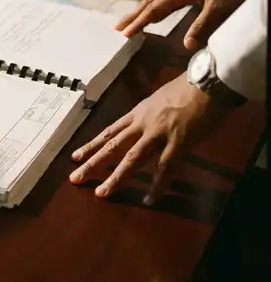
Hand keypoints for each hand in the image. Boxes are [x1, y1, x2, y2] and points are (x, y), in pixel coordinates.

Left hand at [69, 73, 223, 204]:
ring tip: (102, 193)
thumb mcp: (158, 98)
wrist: (208, 82)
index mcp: (137, 113)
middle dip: (92, 163)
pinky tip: (149, 199)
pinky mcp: (178, 142)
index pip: (109, 132)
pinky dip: (157, 185)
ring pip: (132, 159)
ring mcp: (158, 134)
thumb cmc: (187, 87)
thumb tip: (144, 123)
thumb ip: (149, 114)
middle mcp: (142, 124)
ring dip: (116, 178)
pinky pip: (166, 168)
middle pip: (112, 146)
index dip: (91, 145)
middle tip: (74, 179)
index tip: (75, 157)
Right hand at [116, 0, 266, 48]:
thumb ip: (201, 26)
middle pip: (148, 2)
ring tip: (129, 21)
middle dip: (132, 15)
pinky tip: (154, 12)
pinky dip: (153, 6)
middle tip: (117, 28)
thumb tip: (185, 46)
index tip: (124, 34)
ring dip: (140, 10)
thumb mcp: (219, 7)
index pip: (153, 9)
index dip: (138, 22)